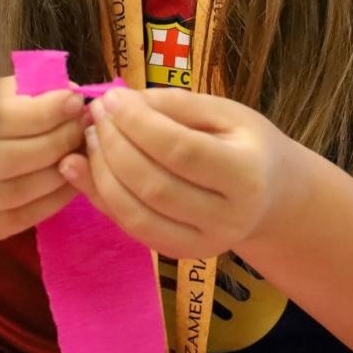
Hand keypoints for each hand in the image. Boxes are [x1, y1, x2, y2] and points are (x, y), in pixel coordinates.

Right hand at [0, 77, 85, 245]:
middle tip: (83, 126)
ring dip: (59, 173)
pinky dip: (50, 202)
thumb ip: (29, 90)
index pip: (4, 119)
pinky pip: (16, 219)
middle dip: (57, 142)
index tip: (75, 100)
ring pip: (17, 192)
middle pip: (13, 158)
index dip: (44, 112)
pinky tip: (72, 182)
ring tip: (82, 152)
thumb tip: (70, 90)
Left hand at [59, 87, 302, 260]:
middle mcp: (226, 219)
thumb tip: (124, 101)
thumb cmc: (248, 145)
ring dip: (101, 171)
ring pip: (135, 213)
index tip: (112, 97)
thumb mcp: (227, 113)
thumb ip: (177, 105)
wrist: (272, 198)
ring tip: (89, 136)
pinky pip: (130, 227)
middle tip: (95, 113)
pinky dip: (100, 196)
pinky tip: (80, 168)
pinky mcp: (179, 255)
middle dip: (114, 145)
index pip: (181, 151)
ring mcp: (202, 245)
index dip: (139, 124)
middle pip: (154, 185)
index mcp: (246, 176)